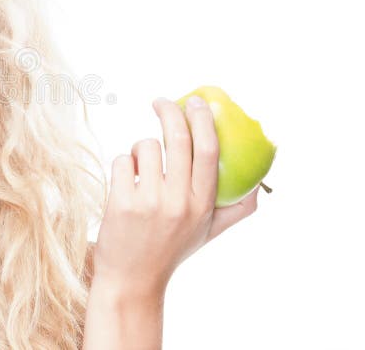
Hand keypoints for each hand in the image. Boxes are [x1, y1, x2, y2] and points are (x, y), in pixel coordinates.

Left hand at [92, 96, 259, 297]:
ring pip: (144, 146)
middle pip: (177, 139)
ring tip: (140, 168)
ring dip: (140, 148)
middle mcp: (180, 201)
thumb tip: (260, 184)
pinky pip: (122, 161)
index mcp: (204, 204)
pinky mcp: (122, 203)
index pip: (209, 150)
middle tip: (161, 101)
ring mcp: (150, 202)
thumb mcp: (208, 232)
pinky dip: (123, 166)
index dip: (203, 119)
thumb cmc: (169, 249)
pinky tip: (125, 184)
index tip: (196, 101)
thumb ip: (236, 209)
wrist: (131, 280)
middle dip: (169, 111)